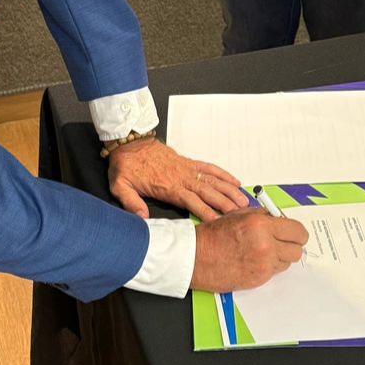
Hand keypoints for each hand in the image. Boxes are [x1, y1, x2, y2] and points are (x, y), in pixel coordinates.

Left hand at [108, 137, 248, 220]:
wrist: (129, 142)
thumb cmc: (126, 165)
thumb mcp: (120, 186)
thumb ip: (131, 203)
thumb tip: (142, 218)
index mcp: (168, 186)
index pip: (192, 202)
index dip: (206, 212)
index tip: (219, 222)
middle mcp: (182, 177)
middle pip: (208, 191)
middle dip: (225, 203)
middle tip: (241, 213)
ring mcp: (187, 169)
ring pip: (213, 180)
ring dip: (229, 190)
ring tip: (244, 200)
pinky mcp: (188, 162)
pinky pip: (209, 167)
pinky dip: (223, 174)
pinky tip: (234, 181)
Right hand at [190, 208, 309, 290]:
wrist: (198, 257)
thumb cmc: (215, 235)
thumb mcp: (240, 214)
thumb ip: (264, 216)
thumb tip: (281, 219)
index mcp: (262, 225)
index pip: (297, 230)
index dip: (298, 232)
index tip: (295, 232)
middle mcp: (266, 245)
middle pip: (297, 249)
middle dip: (292, 244)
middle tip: (283, 241)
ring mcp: (263, 265)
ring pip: (288, 261)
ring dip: (281, 256)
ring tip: (265, 249)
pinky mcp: (259, 279)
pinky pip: (275, 271)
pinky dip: (270, 265)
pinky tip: (257, 259)